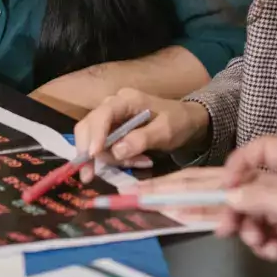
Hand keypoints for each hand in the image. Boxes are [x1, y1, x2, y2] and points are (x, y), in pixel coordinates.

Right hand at [73, 88, 209, 179]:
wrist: (188, 121)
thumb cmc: (178, 122)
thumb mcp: (165, 131)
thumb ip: (142, 139)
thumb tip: (116, 150)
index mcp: (126, 100)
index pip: (102, 114)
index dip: (95, 134)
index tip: (93, 156)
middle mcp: (113, 106)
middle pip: (88, 126)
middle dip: (90, 152)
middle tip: (91, 175)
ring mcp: (111, 118)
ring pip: (93, 140)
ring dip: (108, 158)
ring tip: (137, 163)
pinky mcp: (112, 130)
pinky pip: (103, 147)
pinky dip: (113, 159)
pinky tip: (134, 162)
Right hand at [179, 137, 276, 276]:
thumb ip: (265, 200)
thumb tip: (231, 196)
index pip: (264, 149)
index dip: (241, 163)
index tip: (227, 189)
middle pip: (255, 184)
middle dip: (238, 204)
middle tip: (225, 229)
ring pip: (258, 210)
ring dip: (250, 227)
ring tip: (257, 245)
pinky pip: (268, 231)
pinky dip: (263, 242)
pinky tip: (273, 254)